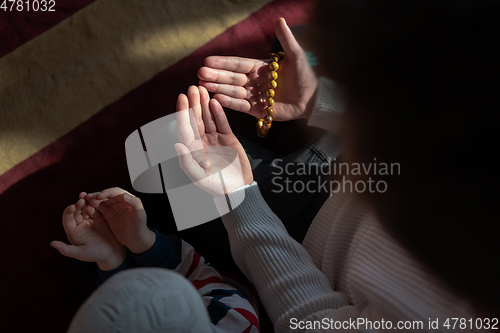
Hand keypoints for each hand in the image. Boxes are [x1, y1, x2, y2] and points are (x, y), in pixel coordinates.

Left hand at [50, 199, 125, 270]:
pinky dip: (96, 204)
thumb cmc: (95, 255)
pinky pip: (96, 209)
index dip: (69, 212)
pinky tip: (97, 199)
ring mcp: (90, 221)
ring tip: (89, 196)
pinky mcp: (99, 218)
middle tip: (82, 199)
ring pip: (86, 208)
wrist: (112, 254)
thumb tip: (51, 243)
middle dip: (78, 204)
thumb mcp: (80, 253)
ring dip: (87, 202)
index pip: (67, 219)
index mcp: (73, 232)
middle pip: (76, 212)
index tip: (72, 207)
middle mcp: (79, 225)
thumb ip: (66, 249)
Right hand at [82, 188, 154, 253]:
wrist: (136, 240)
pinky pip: (99, 208)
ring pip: (101, 201)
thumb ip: (135, 204)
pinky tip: (86, 208)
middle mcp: (120, 202)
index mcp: (128, 199)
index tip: (99, 195)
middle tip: (89, 198)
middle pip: (107, 195)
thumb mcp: (140, 216)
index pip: (116, 192)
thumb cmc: (140, 228)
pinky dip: (92, 207)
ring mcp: (113, 208)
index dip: (107, 192)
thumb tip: (125, 194)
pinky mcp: (108, 215)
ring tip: (85, 201)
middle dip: (98, 195)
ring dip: (93, 200)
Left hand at [174, 85, 252, 195]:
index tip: (182, 97)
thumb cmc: (216, 187)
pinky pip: (223, 123)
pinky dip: (219, 112)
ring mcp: (215, 139)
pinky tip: (215, 101)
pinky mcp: (229, 138)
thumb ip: (187, 162)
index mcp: (192, 150)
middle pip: (196, 119)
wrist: (238, 190)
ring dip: (205, 104)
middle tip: (193, 87)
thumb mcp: (199, 178)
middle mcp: (202, 142)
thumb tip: (177, 144)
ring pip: (209, 118)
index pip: (185, 128)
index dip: (183, 112)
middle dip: (194, 103)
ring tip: (203, 89)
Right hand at [198, 18, 317, 121]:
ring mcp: (255, 96)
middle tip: (200, 73)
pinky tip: (218, 98)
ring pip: (234, 91)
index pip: (238, 64)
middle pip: (232, 78)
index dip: (224, 62)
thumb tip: (280, 20)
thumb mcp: (296, 56)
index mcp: (260, 67)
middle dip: (216, 76)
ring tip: (204, 85)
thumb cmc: (305, 76)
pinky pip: (242, 106)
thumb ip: (286, 40)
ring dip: (219, 88)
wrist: (313, 98)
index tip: (208, 60)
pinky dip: (230, 103)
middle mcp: (254, 81)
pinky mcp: (258, 110)